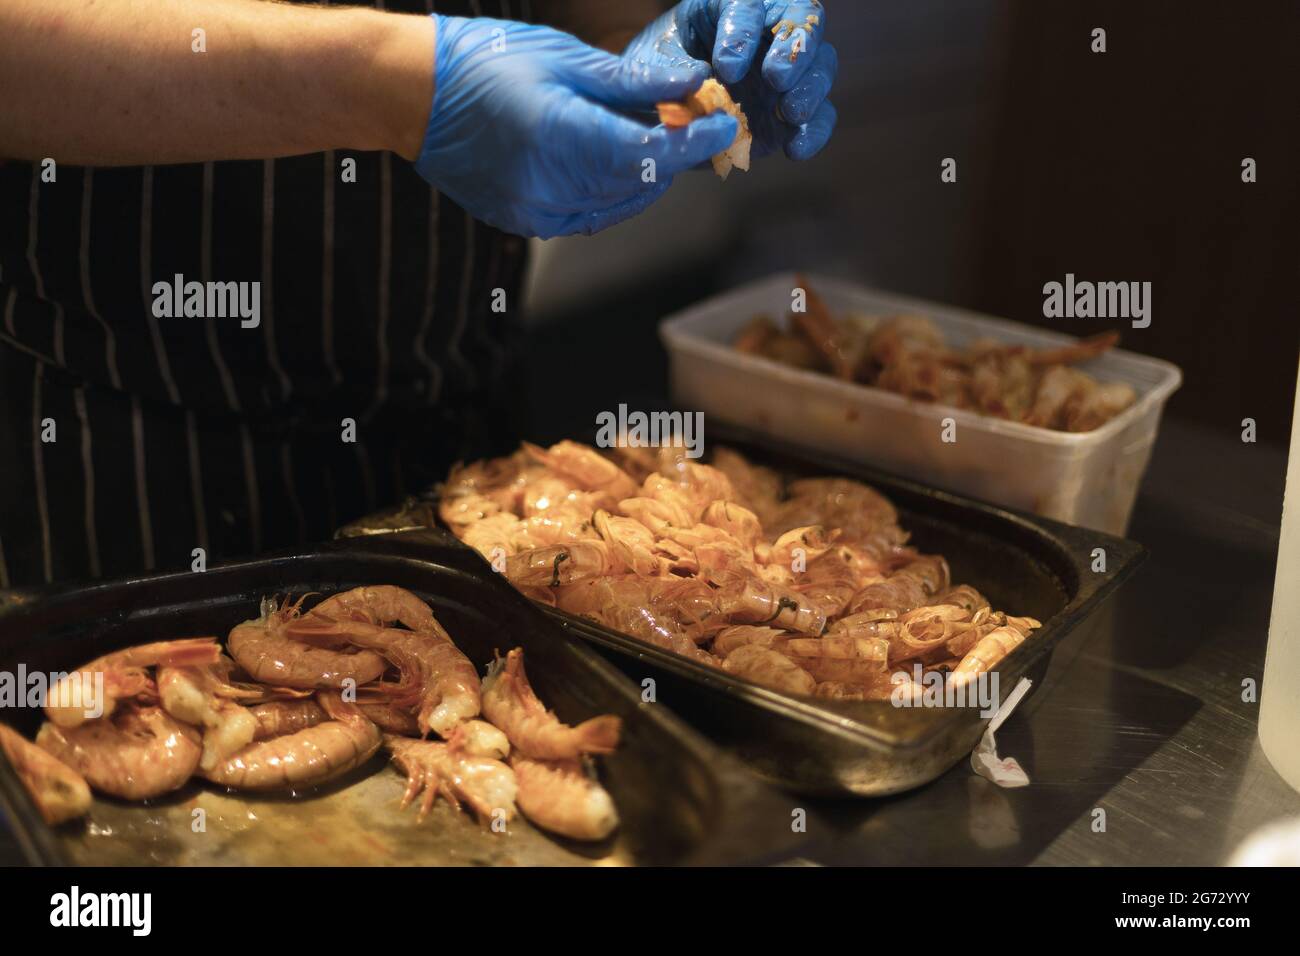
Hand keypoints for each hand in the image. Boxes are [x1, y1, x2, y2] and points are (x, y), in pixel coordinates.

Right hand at [415, 15, 738, 238]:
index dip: (694, 143)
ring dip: (646, 173)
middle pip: (639, 181)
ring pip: (619, 202)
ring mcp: (534, 210)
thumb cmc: (487, 60)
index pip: (648, 152)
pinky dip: (614, 191)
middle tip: (695, 120)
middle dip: (674, 153)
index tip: (725, 126)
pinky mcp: (525, 222)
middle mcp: (547, 184)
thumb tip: (694, 82)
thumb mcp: (566, 57)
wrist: (415, 95)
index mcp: (559, 134)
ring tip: (655, 135)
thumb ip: (633, 82)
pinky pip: (590, 215)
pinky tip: (616, 160)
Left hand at [623, 0, 836, 161]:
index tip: (726, 68)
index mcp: (730, 7)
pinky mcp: (791, 114)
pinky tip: (795, 149)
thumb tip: (702, 80)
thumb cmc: (653, 78)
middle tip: (775, 78)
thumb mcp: (648, 67)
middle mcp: (766, 34)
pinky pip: (820, 117)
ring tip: (790, 112)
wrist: (656, 118)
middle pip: (803, 21)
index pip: (749, 4)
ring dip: (811, 88)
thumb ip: (671, 71)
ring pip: (822, 65)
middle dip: (794, 50)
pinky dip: (814, 132)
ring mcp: (785, 74)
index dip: (743, 32)